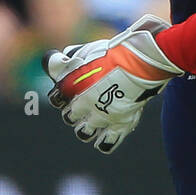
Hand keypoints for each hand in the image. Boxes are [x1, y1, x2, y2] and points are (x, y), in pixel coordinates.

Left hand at [44, 15, 183, 153]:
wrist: (140, 61)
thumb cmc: (113, 54)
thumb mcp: (86, 52)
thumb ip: (68, 61)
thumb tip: (55, 61)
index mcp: (72, 86)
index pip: (56, 99)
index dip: (61, 96)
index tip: (68, 93)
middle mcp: (84, 104)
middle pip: (69, 117)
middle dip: (74, 113)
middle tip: (85, 105)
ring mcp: (102, 116)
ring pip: (84, 133)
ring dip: (86, 129)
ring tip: (95, 121)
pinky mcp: (121, 124)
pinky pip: (107, 142)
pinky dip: (104, 142)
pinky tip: (105, 136)